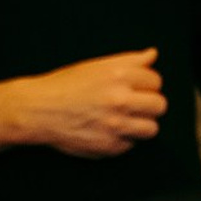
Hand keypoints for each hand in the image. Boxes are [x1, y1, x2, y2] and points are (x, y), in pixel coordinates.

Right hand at [10, 48, 166, 158]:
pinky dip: (124, 139)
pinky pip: (131, 145)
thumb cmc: (65, 85)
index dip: (148, 84)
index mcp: (117, 75)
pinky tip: (109, 130)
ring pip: (152, 129)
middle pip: (159, 105)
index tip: (138, 87)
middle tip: (137, 105)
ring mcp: (116, 125)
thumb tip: (152, 54)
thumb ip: (128, 61)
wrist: (40, 110)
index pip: (155, 80)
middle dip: (151, 104)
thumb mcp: (96, 66)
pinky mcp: (110, 146)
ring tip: (127, 120)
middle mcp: (120, 99)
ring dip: (143, 125)